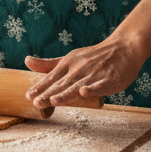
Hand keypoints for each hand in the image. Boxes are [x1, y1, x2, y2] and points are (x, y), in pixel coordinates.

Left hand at [24, 35, 146, 107]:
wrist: (123, 48)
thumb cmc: (95, 56)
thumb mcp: (70, 57)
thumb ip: (49, 64)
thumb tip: (26, 62)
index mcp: (69, 63)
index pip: (52, 77)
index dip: (40, 87)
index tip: (29, 96)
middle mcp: (79, 68)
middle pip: (62, 83)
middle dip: (49, 94)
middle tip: (36, 103)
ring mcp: (94, 73)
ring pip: (78, 85)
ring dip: (66, 93)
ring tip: (54, 101)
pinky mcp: (110, 79)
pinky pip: (100, 85)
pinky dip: (92, 89)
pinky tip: (84, 92)